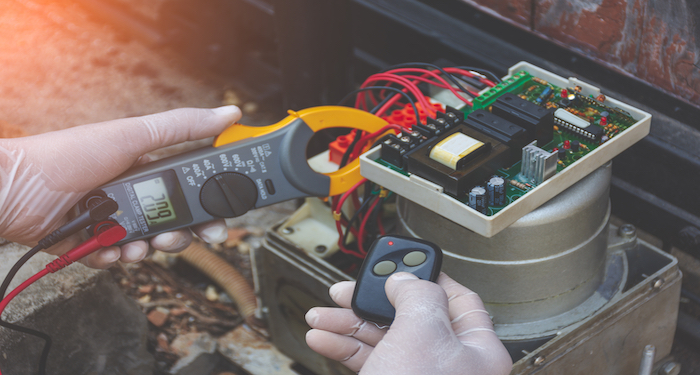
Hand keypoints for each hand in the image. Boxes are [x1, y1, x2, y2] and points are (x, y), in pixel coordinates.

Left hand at [0, 106, 240, 267]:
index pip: (188, 191)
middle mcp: (131, 196)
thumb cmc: (68, 154)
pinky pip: (115, 259)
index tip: (221, 217)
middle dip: (182, 234)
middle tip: (182, 237)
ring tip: (138, 244)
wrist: (15, 188)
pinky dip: (115, 257)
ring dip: (150, 248)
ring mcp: (112, 221)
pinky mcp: (91, 243)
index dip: (208, 206)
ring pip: (147, 244)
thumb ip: (184, 126)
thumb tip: (228, 114)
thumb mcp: (133, 135)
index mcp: (145, 169)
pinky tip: (109, 249)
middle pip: (173, 222)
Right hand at [305, 272, 511, 374]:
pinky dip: (344, 348)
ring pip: (384, 339)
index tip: (401, 263)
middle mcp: (450, 366)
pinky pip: (370, 362)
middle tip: (347, 289)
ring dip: (349, 324)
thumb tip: (405, 279)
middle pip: (411, 316)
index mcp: (477, 350)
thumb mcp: (422, 335)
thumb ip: (415, 296)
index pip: (459, 299)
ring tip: (322, 315)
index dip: (428, 276)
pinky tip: (324, 338)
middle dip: (374, 301)